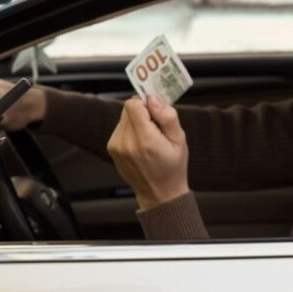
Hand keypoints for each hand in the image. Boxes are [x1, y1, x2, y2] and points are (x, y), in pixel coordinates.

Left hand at [106, 96, 189, 210]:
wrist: (159, 192)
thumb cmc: (172, 166)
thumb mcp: (179, 139)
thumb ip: (167, 116)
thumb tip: (153, 99)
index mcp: (144, 139)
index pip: (133, 104)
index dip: (145, 103)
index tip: (156, 111)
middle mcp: (126, 142)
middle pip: (128, 109)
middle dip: (143, 112)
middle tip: (156, 125)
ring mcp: (116, 146)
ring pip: (124, 117)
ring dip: (136, 121)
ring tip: (149, 137)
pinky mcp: (112, 148)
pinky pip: (121, 127)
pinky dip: (131, 130)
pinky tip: (141, 143)